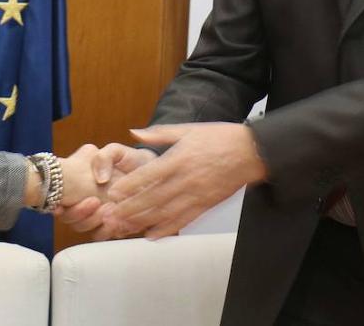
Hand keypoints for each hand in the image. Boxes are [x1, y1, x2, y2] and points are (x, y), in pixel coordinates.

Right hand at [58, 144, 155, 238]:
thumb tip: (100, 179)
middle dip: (79, 213)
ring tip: (108, 209)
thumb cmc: (130, 160)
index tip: (61, 206)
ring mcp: (100, 218)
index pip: (59, 201)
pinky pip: (107, 235)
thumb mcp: (115, 152)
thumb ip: (103, 158)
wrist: (151, 171)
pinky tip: (120, 220)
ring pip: (86, 230)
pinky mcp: (115, 227)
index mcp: (80, 187)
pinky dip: (111, 230)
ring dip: (94, 222)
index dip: (56, 207)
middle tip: (94, 201)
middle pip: (71, 220)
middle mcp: (86, 204)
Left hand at [107, 123, 266, 239]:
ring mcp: (197, 194)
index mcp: (181, 158)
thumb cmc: (220, 138)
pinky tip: (152, 234)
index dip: (131, 184)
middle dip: (131, 209)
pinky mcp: (206, 205)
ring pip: (166, 212)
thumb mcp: (189, 130)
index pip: (151, 174)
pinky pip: (183, 220)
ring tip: (124, 227)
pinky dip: (167, 228)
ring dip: (143, 221)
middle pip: (154, 197)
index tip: (114, 192)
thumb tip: (134, 131)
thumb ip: (160, 133)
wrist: (251, 152)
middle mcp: (187, 179)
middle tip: (111, 216)